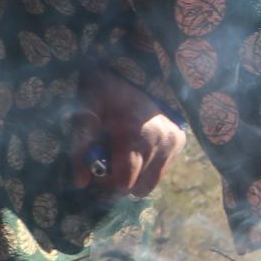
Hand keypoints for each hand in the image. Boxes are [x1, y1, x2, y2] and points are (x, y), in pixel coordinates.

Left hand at [73, 69, 184, 193]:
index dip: (107, 184)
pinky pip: (162, 170)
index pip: (124, 181)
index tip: (99, 174)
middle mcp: (158, 140)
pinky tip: (139, 148)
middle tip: (109, 164)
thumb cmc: (105, 93)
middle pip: (138, 186)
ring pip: (151, 182)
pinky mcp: (179, 141)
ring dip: (135, 177)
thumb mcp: (85, 114)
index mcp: (132, 134)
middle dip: (120, 182)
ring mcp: (172, 141)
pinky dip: (148, 167)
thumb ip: (81, 148)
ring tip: (124, 157)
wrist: (135, 73)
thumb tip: (81, 183)